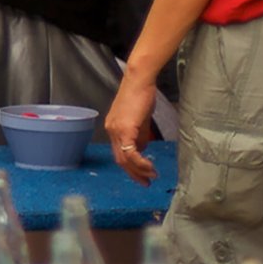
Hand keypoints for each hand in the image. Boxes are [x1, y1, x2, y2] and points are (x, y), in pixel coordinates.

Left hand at [106, 71, 159, 185]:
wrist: (139, 81)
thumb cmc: (142, 96)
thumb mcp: (140, 120)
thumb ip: (140, 136)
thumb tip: (142, 150)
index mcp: (113, 128)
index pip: (120, 153)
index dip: (130, 166)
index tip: (142, 174)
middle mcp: (111, 131)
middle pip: (120, 159)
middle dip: (134, 173)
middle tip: (146, 182)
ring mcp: (116, 130)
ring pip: (125, 158)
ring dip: (139, 170)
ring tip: (152, 175)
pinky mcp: (124, 129)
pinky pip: (131, 152)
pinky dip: (140, 162)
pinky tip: (150, 166)